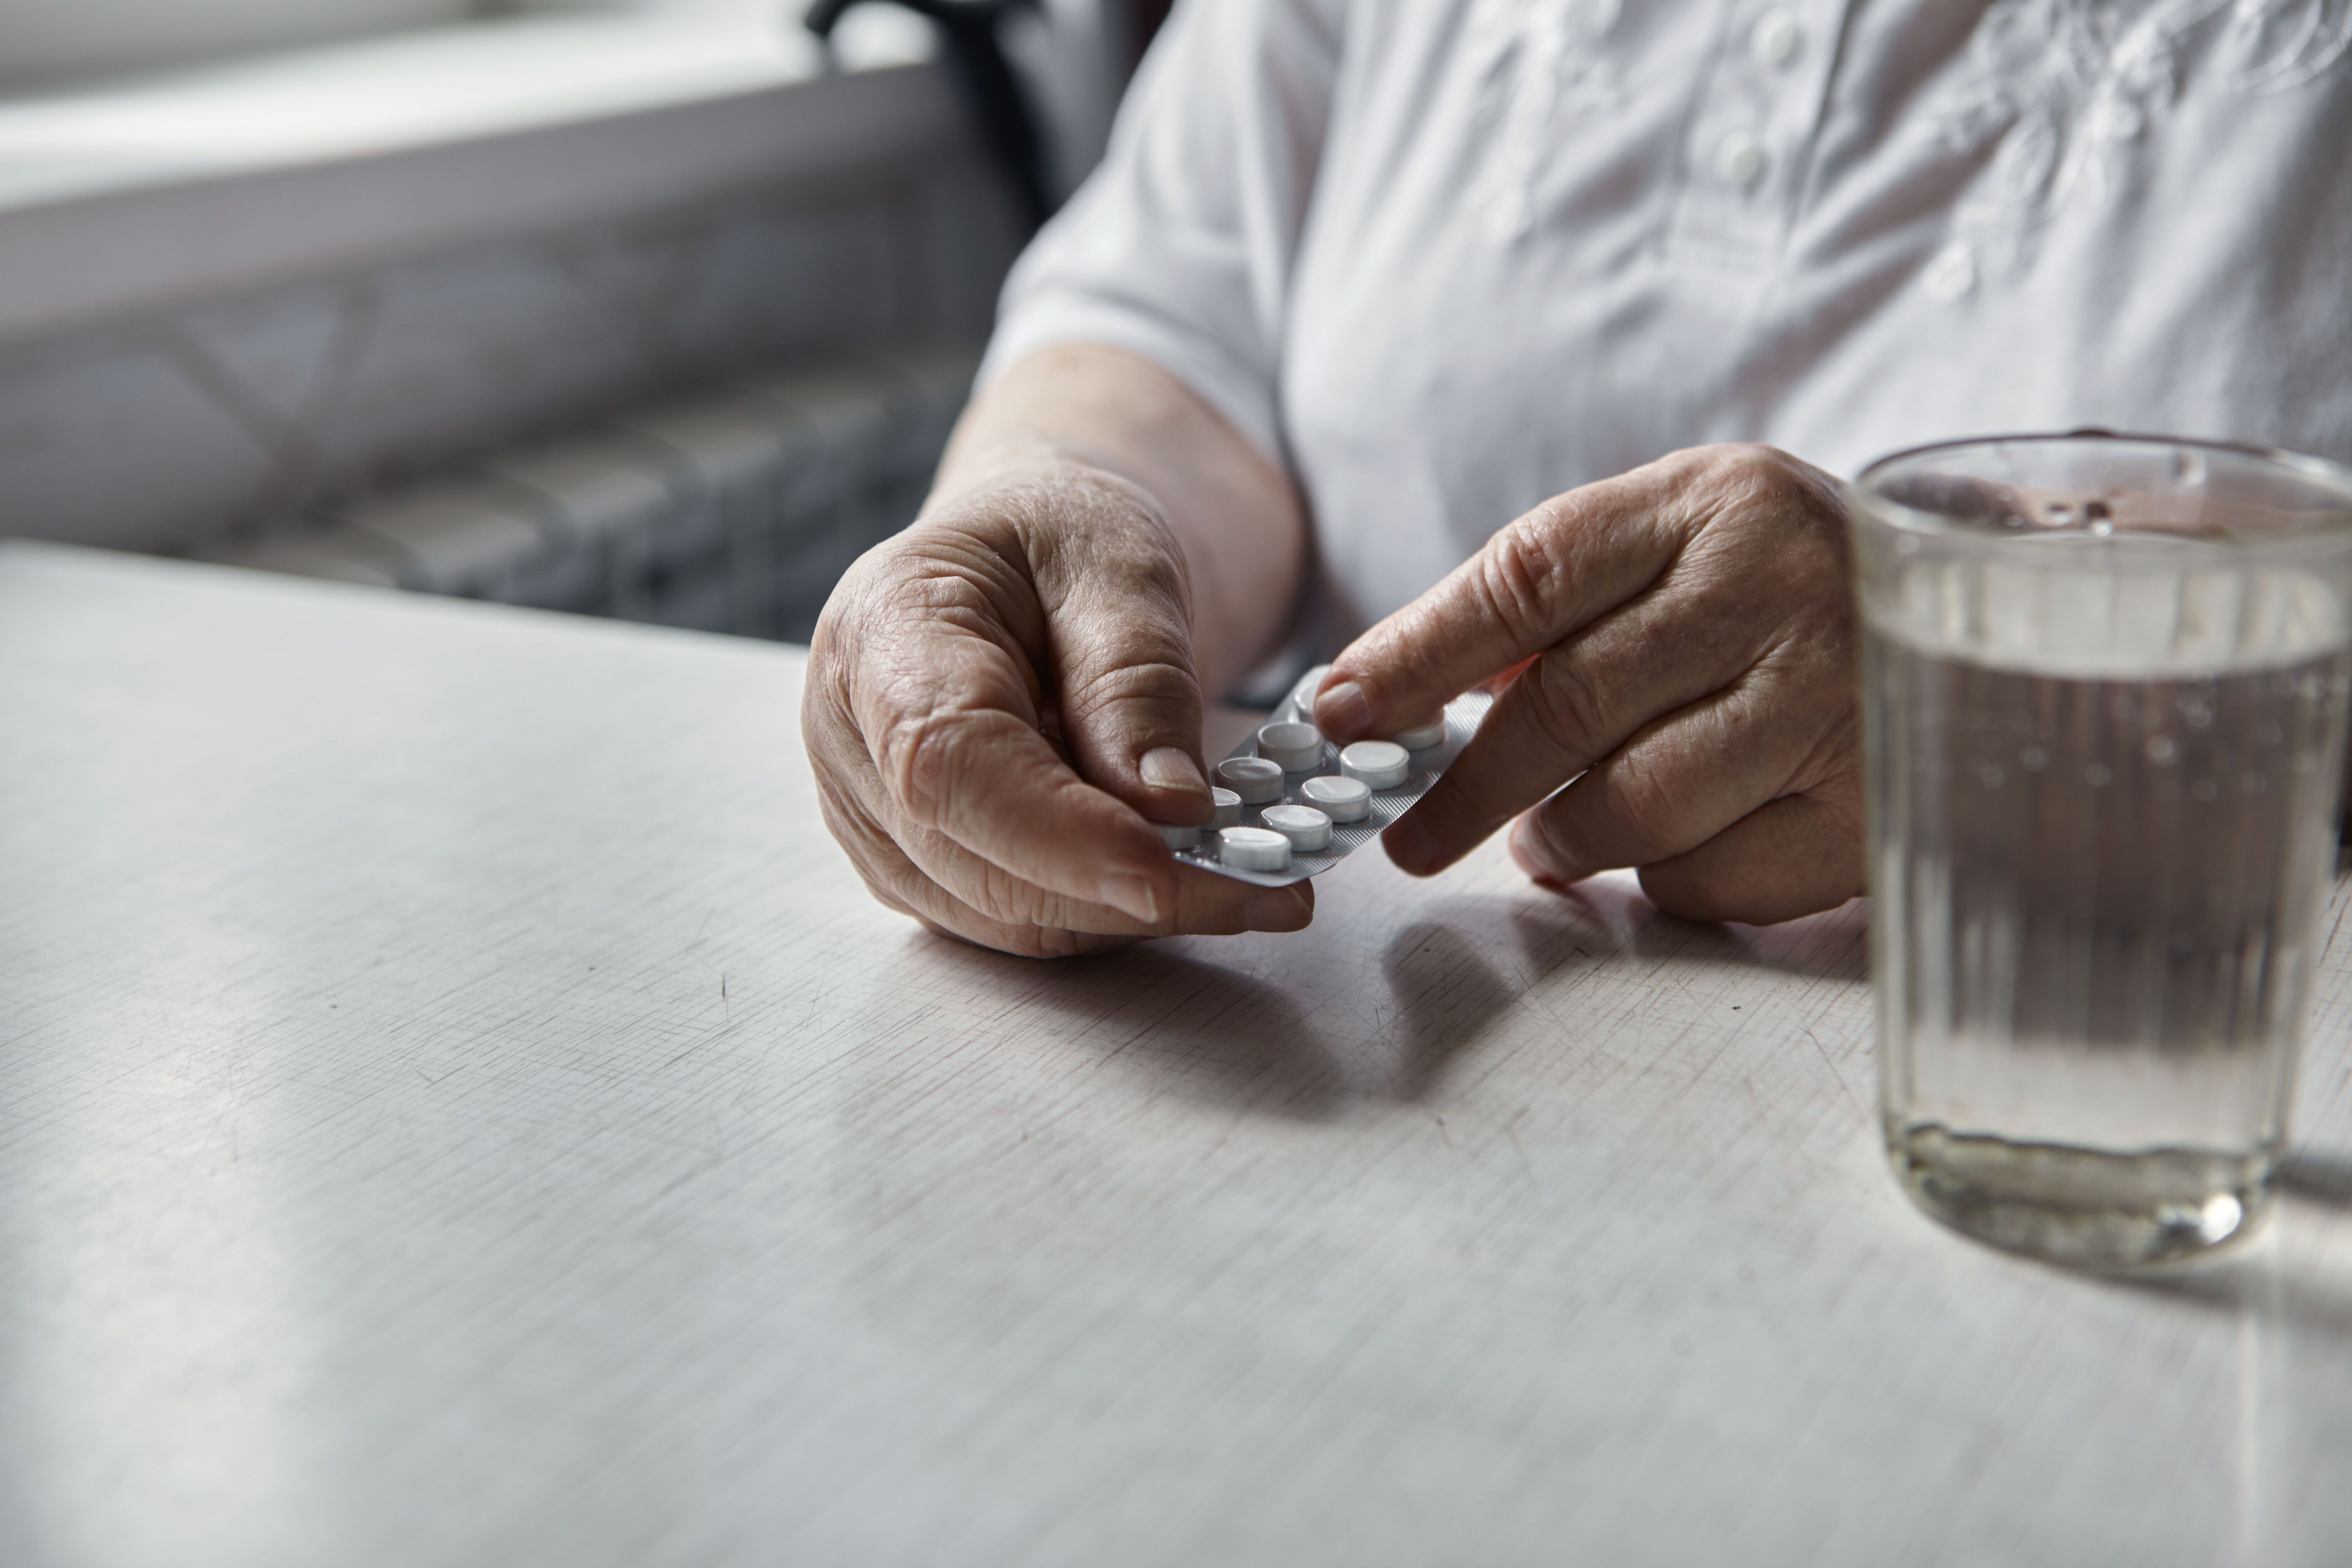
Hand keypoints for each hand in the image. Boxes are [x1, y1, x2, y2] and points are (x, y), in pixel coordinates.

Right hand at [804, 463, 1314, 956]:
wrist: (1031, 555)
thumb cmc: (1066, 536)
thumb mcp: (1121, 563)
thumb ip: (1136, 680)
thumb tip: (1168, 809)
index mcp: (882, 630)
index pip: (950, 761)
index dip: (1056, 834)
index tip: (1168, 872)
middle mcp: (850, 736)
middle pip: (975, 859)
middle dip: (1128, 892)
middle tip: (1278, 888)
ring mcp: (873, 813)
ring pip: (1000, 914)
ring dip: (1131, 917)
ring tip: (1256, 884)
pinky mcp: (918, 863)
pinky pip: (1015, 920)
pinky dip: (1110, 915)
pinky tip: (1190, 881)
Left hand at [1313, 445, 1862, 924]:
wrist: (1996, 621)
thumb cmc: (1790, 591)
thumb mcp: (1686, 547)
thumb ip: (1558, 607)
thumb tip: (1397, 692)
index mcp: (1713, 503)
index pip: (1527, 577)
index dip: (1415, 653)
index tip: (1336, 714)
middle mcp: (1781, 587)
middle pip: (1570, 706)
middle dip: (1463, 786)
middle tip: (1408, 834)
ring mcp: (1839, 698)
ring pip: (1638, 806)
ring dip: (1564, 839)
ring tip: (1547, 839)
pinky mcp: (1876, 806)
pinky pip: (1716, 876)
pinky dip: (1666, 881)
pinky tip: (1670, 851)